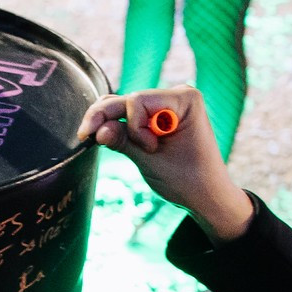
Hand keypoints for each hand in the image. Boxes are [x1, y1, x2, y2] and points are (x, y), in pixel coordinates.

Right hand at [77, 86, 253, 240]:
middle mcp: (176, 95)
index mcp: (185, 99)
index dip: (134, 127)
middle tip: (84, 137)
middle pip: (127, 100)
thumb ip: (123, 142)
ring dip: (109, 122)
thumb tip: (97, 131)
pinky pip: (129, 114)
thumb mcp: (152, 162)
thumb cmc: (189, 181)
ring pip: (123, 105)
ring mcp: (167, 104)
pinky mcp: (158, 116)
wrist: (208, 196)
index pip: (137, 100)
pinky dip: (117, 126)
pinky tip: (102, 135)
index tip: (151, 150)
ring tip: (91, 138)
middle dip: (107, 118)